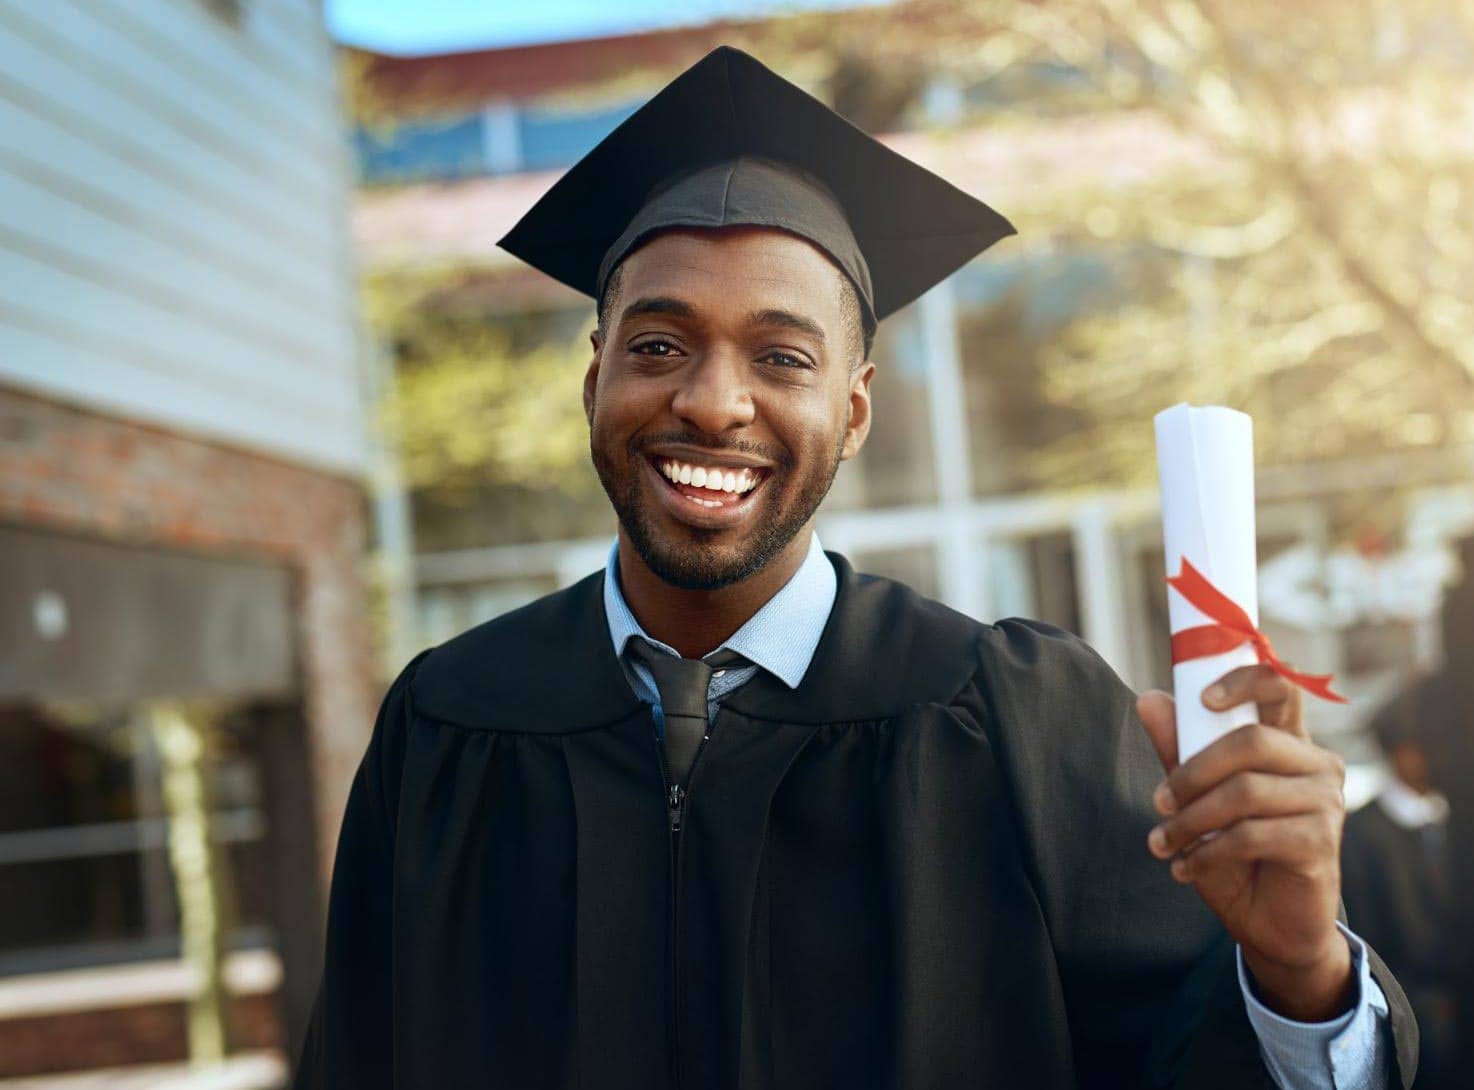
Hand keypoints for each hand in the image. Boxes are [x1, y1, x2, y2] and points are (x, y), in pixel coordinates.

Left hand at [1137, 665, 1353, 1021]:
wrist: (1269, 924)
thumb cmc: (1234, 853)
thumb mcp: (1197, 799)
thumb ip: (1178, 750)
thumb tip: (1150, 701)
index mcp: (1288, 742)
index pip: (1281, 686)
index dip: (1244, 679)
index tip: (1201, 698)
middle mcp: (1316, 764)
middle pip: (1250, 741)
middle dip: (1191, 772)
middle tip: (1158, 802)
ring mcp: (1325, 802)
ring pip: (1245, 791)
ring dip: (1190, 820)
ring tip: (1163, 843)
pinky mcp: (1321, 842)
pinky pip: (1251, 835)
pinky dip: (1207, 852)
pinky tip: (1186, 869)